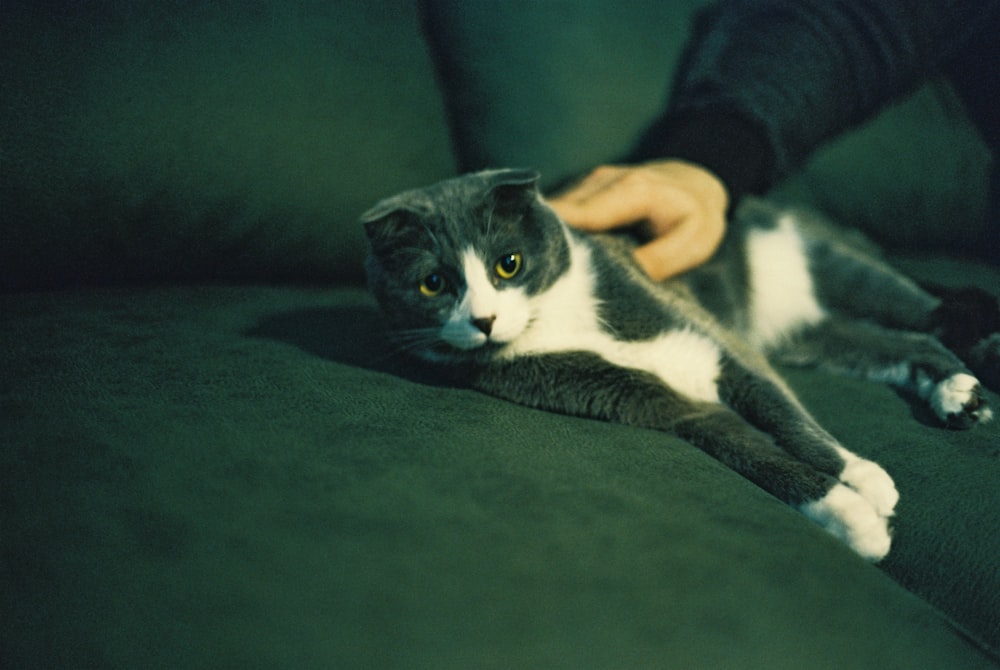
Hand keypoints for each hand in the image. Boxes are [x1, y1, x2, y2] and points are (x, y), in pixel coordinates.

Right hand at [546, 160, 728, 279]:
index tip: (534, 268)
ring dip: (549, 237)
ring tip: (545, 271)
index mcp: (631, 191)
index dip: (553, 238)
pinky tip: (558, 255)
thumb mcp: (691, 244)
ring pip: (554, 211)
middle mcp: (603, 180)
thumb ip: (655, 262)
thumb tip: (619, 282)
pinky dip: (557, 231)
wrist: (696, 184)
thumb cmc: (696, 218)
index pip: (577, 215)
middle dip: (545, 242)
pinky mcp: (582, 190)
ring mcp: (590, 181)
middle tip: (539, 279)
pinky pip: (561, 211)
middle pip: (557, 212)